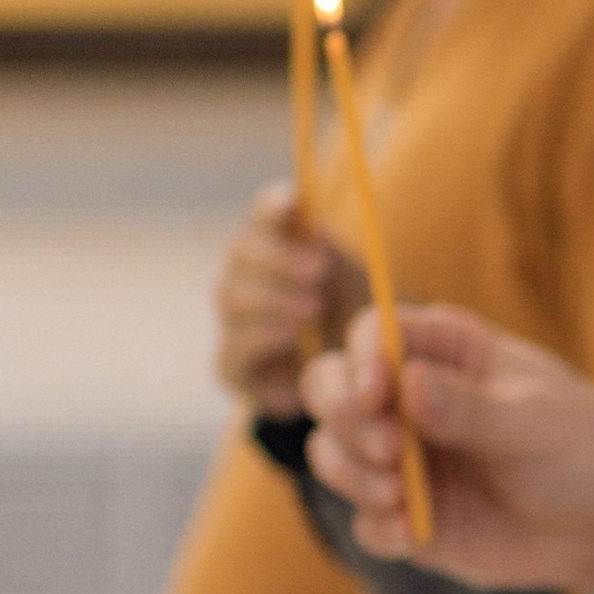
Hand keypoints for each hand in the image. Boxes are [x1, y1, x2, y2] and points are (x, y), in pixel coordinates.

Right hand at [215, 183, 362, 409]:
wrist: (354, 389)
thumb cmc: (360, 323)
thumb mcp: (362, 286)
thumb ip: (340, 255)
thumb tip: (322, 226)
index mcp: (283, 245)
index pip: (265, 213)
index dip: (273, 205)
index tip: (293, 204)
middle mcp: (248, 277)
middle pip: (241, 251)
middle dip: (279, 258)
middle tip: (320, 271)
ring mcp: (234, 322)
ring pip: (231, 296)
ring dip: (274, 298)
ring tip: (315, 309)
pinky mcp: (232, 366)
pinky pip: (232, 347)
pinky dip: (262, 338)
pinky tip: (292, 337)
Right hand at [306, 304, 593, 593]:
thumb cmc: (586, 452)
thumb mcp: (535, 424)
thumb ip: (469, 408)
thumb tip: (406, 381)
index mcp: (449, 350)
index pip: (374, 333)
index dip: (361, 359)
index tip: (376, 395)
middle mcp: (413, 398)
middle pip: (331, 386)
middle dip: (345, 419)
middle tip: (388, 454)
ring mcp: (405, 457)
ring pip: (333, 452)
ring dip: (351, 475)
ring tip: (400, 501)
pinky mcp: (406, 513)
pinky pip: (361, 520)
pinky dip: (375, 527)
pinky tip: (412, 536)